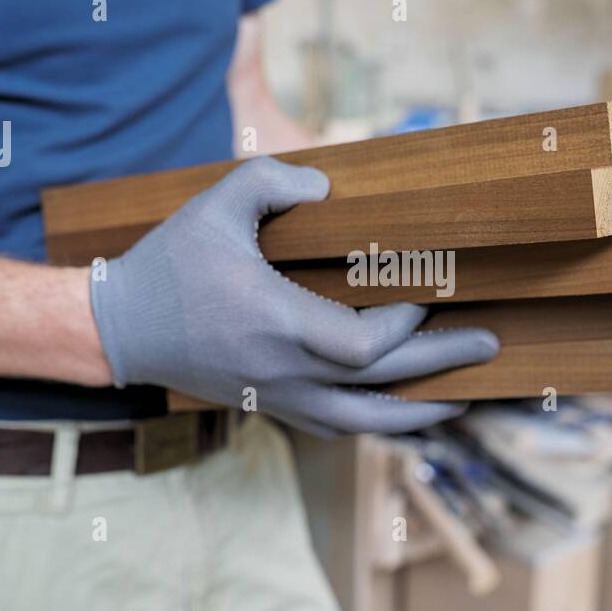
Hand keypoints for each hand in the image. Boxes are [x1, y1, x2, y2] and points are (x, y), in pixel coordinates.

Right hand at [89, 156, 498, 436]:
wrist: (121, 330)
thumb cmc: (171, 265)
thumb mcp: (214, 205)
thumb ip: (271, 181)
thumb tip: (328, 188)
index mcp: (276, 324)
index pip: (364, 346)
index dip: (405, 324)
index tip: (425, 290)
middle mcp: (285, 372)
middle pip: (381, 388)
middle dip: (442, 365)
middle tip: (490, 343)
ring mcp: (281, 397)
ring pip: (364, 425)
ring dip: (419, 414)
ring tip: (463, 396)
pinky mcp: (274, 406)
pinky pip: (339, 429)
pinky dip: (380, 425)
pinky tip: (408, 413)